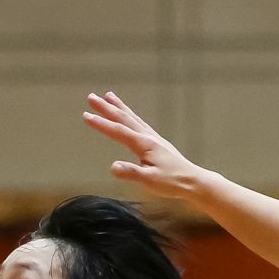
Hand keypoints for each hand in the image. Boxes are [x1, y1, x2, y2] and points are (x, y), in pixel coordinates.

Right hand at [83, 91, 208, 204]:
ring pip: (132, 118)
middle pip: (124, 118)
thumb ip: (131, 173)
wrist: (193, 181)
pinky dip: (130, 116)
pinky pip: (139, 124)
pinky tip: (128, 116)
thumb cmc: (172, 182)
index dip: (101, 124)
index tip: (85, 115)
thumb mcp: (150, 181)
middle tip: (91, 97)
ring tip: (109, 96)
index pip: (118, 131)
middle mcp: (148, 137)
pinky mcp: (157, 143)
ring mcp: (153, 138)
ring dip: (119, 107)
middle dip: (106, 108)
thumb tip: (112, 167)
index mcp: (144, 144)